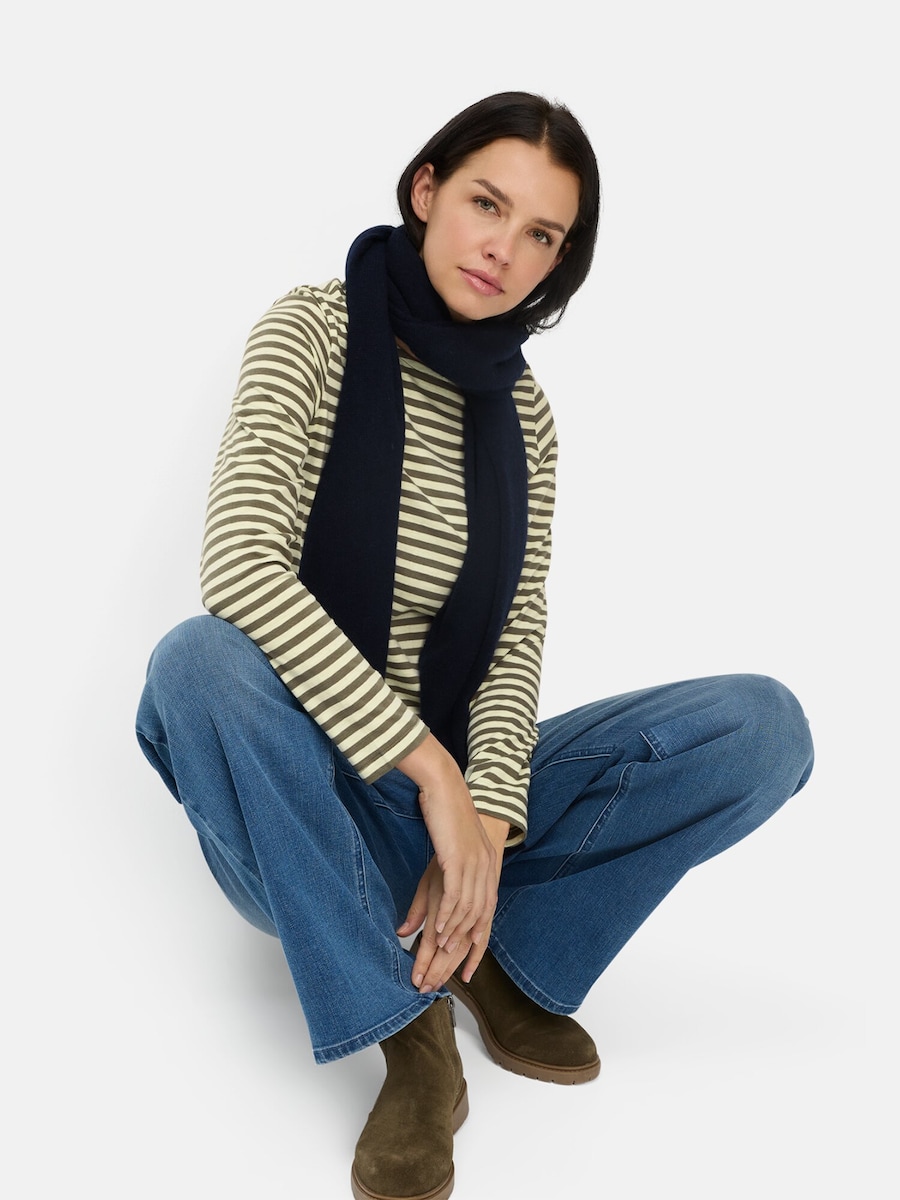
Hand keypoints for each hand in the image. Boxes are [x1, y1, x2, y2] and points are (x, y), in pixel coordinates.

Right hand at [394, 743, 509, 991]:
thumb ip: (432, 893)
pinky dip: (447, 916)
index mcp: (486, 874)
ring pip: (466, 914)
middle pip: (475, 924)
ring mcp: (476, 867)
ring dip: (451, 939)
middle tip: (441, 977)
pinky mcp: (461, 859)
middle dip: (459, 955)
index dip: (477, 951)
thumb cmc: (445, 822)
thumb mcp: (442, 860)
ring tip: (436, 959)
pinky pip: (456, 896)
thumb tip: (416, 921)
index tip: (465, 976)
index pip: (485, 922)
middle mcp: (486, 874)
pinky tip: (437, 932)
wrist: (446, 786)